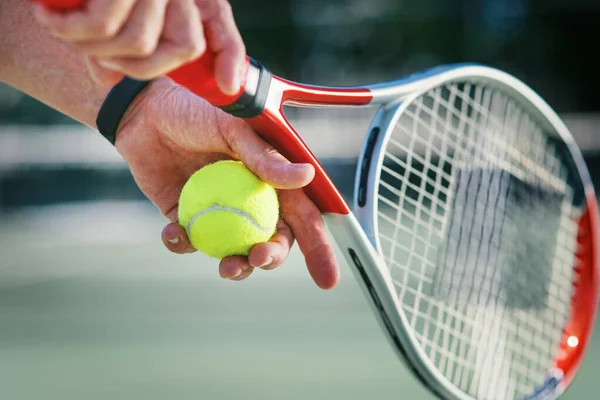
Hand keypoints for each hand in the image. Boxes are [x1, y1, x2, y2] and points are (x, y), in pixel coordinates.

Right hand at [33, 0, 244, 93]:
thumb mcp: (113, 13)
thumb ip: (123, 46)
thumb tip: (107, 79)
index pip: (219, 27)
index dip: (231, 59)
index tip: (227, 86)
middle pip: (183, 48)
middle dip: (135, 67)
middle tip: (98, 56)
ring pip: (140, 42)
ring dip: (96, 48)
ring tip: (64, 29)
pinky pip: (105, 24)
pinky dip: (73, 31)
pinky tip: (51, 18)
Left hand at [115, 78, 339, 288]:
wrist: (144, 112)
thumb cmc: (195, 111)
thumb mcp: (234, 128)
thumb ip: (265, 157)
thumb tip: (306, 176)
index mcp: (271, 178)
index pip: (302, 216)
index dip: (317, 247)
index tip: (326, 279)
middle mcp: (249, 198)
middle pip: (272, 240)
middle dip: (271, 258)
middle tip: (258, 258)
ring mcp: (218, 211)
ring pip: (235, 250)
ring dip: (235, 265)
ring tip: (226, 267)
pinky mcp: (185, 217)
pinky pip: (190, 242)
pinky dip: (183, 244)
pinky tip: (174, 232)